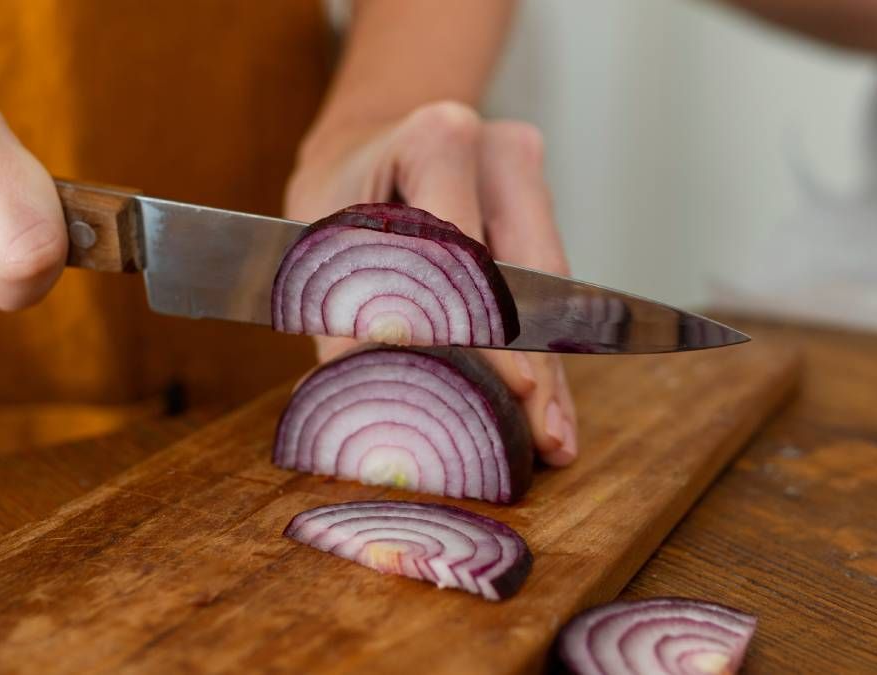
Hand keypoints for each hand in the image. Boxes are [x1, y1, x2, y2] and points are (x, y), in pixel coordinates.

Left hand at [285, 101, 578, 465]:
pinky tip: (548, 404)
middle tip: (544, 437)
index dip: (487, 327)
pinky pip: (547, 288)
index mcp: (434, 139)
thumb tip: (361, 397)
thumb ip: (345, 330)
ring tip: (553, 437)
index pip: (466, 253)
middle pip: (525, 275)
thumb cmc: (336, 196)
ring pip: (548, 289)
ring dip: (548, 369)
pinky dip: (543, 350)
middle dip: (534, 366)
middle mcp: (496, 149)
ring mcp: (527, 175)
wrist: (362, 147)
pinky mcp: (540, 203)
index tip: (510, 389)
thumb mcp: (323, 252)